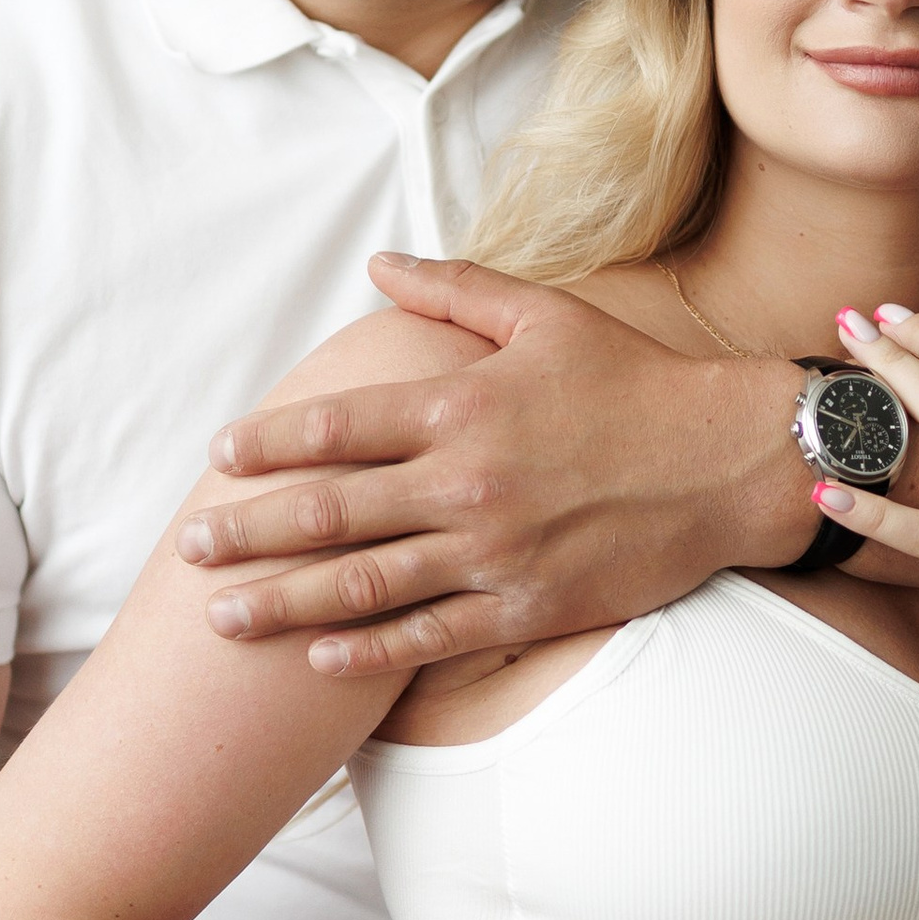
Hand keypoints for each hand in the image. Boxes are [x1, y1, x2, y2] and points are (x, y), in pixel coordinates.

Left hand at [177, 256, 809, 672]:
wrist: (730, 462)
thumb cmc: (638, 381)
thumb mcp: (547, 315)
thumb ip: (455, 292)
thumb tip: (380, 263)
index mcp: (464, 405)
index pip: (340, 425)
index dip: (269, 443)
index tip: (219, 458)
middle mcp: (467, 481)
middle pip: (332, 511)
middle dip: (250, 530)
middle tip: (189, 545)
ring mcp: (495, 551)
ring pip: (365, 583)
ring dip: (283, 600)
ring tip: (221, 616)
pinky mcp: (528, 606)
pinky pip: (430, 635)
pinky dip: (367, 649)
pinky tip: (316, 657)